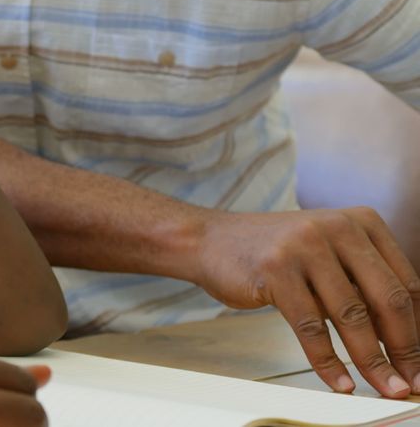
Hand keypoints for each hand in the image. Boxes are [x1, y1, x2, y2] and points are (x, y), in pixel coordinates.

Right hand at [195, 207, 419, 397]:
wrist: (210, 241)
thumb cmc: (272, 253)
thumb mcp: (326, 253)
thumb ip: (361, 282)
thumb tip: (401, 339)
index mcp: (361, 221)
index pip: (406, 282)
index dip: (418, 328)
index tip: (419, 361)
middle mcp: (338, 227)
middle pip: (387, 298)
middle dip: (404, 348)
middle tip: (410, 381)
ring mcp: (305, 246)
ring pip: (352, 315)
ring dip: (371, 361)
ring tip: (382, 387)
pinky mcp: (276, 270)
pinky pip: (311, 326)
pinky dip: (328, 361)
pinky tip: (339, 381)